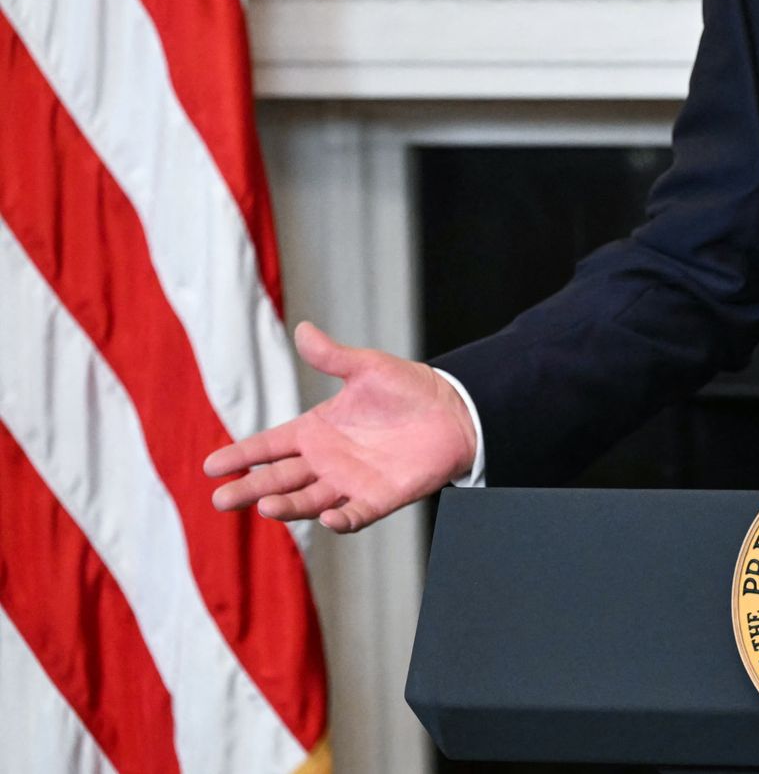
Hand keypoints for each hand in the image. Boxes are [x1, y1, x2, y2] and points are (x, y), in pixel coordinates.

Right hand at [204, 321, 477, 532]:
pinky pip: (356, 515)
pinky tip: (329, 519)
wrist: (456, 410)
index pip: (269, 445)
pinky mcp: (379, 497)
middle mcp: (327, 460)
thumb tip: (302, 329)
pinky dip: (341, 520)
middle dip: (250, 489)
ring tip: (265, 506)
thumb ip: (333, 356)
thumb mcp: (368, 368)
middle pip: (279, 479)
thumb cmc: (410, 388)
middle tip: (221, 500)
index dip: (241, 455)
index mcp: (317, 430)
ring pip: (309, 500)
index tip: (211, 466)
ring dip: (288, 506)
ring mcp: (351, 481)